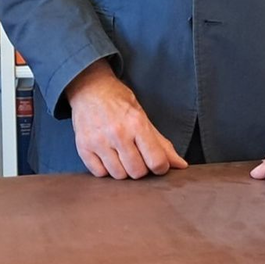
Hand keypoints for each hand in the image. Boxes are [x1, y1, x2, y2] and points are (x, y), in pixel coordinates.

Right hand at [66, 60, 187, 178]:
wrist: (89, 88)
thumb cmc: (119, 102)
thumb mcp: (143, 117)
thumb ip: (161, 143)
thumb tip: (181, 165)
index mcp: (137, 124)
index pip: (156, 161)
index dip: (160, 167)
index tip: (156, 162)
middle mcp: (117, 133)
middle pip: (137, 172)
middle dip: (140, 169)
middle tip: (136, 156)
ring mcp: (98, 141)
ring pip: (118, 175)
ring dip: (122, 170)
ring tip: (120, 155)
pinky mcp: (83, 147)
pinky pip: (99, 174)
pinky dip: (105, 169)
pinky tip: (107, 156)